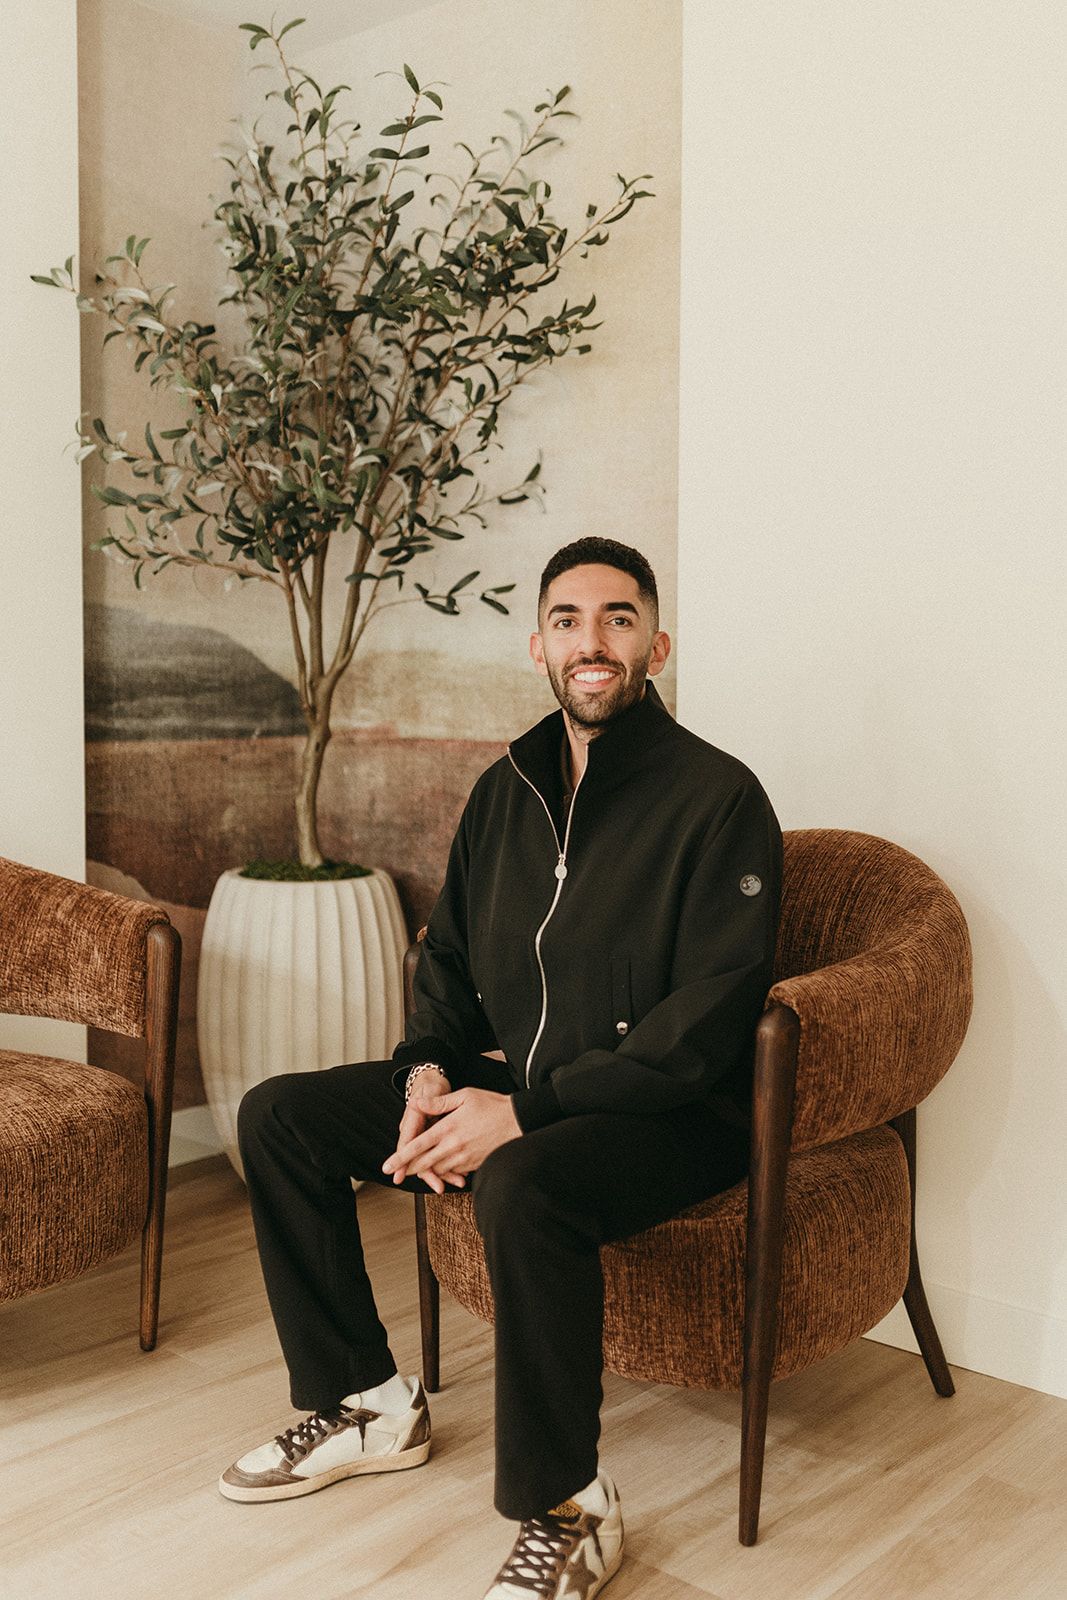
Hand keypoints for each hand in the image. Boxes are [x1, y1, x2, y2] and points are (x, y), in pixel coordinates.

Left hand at [383, 1087, 520, 1189]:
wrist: (518, 1121)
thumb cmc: (492, 1105)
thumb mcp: (465, 1096)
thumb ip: (439, 1102)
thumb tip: (416, 1102)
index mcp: (448, 1128)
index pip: (418, 1146)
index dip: (400, 1158)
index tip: (387, 1166)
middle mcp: (454, 1146)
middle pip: (424, 1163)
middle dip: (409, 1169)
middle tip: (397, 1172)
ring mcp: (464, 1158)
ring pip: (438, 1170)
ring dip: (427, 1171)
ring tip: (418, 1169)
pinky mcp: (474, 1165)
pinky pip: (454, 1172)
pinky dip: (445, 1172)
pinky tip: (442, 1167)